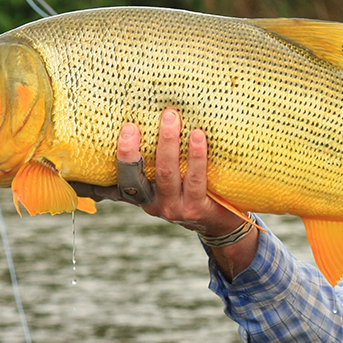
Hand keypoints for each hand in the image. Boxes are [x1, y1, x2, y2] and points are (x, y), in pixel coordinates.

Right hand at [128, 108, 243, 238]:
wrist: (219, 223)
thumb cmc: (192, 192)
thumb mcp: (170, 184)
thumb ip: (158, 164)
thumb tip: (151, 121)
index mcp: (143, 195)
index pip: (124, 176)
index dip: (123, 153)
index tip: (127, 127)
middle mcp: (155, 203)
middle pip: (140, 173)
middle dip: (136, 146)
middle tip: (137, 122)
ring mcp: (175, 208)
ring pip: (167, 173)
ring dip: (169, 143)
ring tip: (172, 119)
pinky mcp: (196, 208)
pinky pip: (195, 180)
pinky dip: (196, 156)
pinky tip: (198, 136)